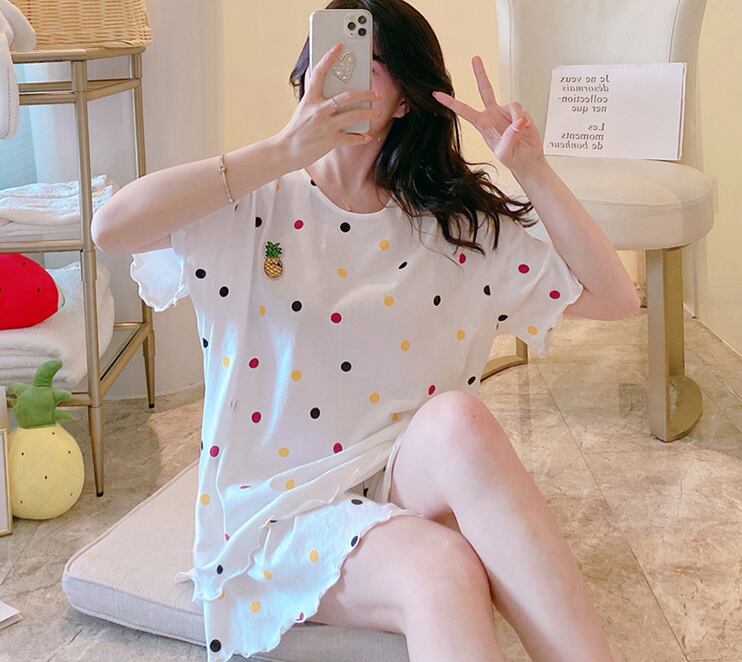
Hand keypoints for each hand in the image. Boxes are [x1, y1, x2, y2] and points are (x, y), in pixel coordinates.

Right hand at [275, 42, 381, 170]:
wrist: (286, 150)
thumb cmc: (296, 129)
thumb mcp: (302, 108)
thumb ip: (314, 96)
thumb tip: (326, 84)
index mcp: (310, 99)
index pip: (319, 73)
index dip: (328, 58)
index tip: (339, 46)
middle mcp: (319, 110)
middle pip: (347, 96)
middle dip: (366, 94)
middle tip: (376, 94)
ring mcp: (326, 125)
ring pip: (354, 116)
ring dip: (369, 114)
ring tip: (377, 113)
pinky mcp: (330, 140)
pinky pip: (351, 138)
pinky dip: (361, 137)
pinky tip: (368, 136)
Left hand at [431, 55, 544, 175]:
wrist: (528, 159)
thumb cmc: (513, 159)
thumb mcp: (505, 152)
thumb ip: (509, 137)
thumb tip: (517, 122)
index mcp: (483, 124)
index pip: (464, 110)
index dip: (450, 103)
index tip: (437, 94)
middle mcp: (493, 114)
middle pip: (485, 89)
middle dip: (480, 73)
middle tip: (475, 58)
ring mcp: (506, 112)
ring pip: (513, 105)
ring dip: (517, 118)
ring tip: (519, 131)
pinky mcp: (520, 112)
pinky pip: (523, 111)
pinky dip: (526, 120)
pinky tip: (525, 129)